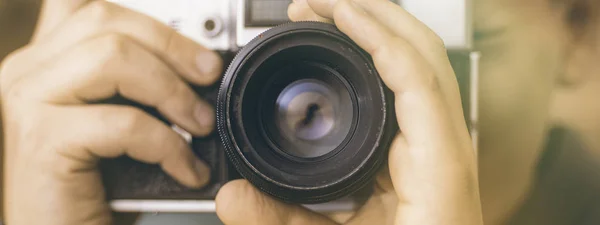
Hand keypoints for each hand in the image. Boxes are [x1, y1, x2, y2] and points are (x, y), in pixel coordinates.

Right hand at [0, 1, 221, 223]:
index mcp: (47, 59)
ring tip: (200, 124)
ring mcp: (27, 101)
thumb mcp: (119, 122)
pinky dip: (168, 144)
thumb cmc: (92, 188)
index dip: (143, 15)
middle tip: (210, 78)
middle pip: (107, 22)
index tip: (191, 48)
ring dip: (172, 91)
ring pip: (112, 57)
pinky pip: (123, 121)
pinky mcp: (41, 140)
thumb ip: (138, 84)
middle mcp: (28, 70)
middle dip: (174, 47)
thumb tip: (199, 65)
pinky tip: (185, 168)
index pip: (86, 5)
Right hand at [215, 0, 482, 223]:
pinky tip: (346, 56)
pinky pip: (408, 86)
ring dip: (375, 29)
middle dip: (372, 13)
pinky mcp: (423, 151)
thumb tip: (232, 195)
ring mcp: (438, 146)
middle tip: (316, 2)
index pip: (417, 79)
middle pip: (425, 54)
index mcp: (438, 173)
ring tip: (326, 16)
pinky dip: (377, 59)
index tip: (331, 11)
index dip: (375, 35)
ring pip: (420, 64)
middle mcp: (446, 151)